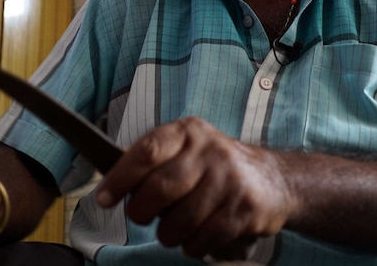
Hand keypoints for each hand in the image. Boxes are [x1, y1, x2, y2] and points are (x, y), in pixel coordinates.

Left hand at [95, 117, 292, 259]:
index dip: (120, 178)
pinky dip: (193, 246)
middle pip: (160, 188)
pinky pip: (204, 238)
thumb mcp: (186, 149)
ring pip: (181, 220)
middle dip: (142, 211)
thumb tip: (109, 188)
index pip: (147, 152)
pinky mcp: (245, 208)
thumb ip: (152, 162)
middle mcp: (210, 150)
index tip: (103, 198)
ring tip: (173, 230)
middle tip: (142, 217)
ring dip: (169, 234)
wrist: (273, 180)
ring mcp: (230, 179)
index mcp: (188, 132)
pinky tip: (196, 237)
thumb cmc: (214, 168)